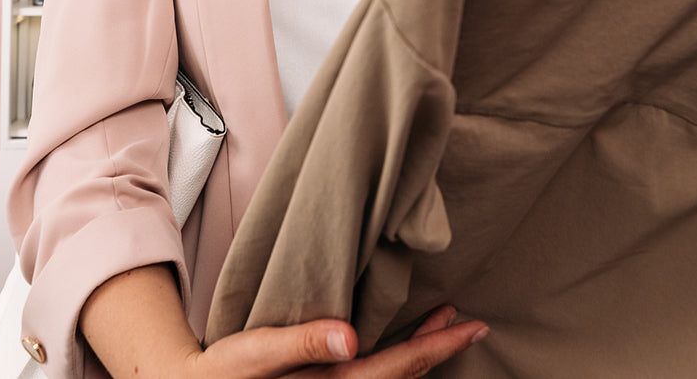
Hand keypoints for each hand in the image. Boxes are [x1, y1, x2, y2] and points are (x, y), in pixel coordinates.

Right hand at [183, 306, 488, 377]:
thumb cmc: (223, 372)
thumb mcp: (257, 352)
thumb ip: (304, 343)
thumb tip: (352, 336)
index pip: (398, 366)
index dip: (438, 346)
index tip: (472, 325)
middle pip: (402, 376)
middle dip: (437, 348)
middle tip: (468, 322)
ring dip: (418, 355)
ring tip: (440, 328)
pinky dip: (392, 364)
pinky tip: (395, 349)